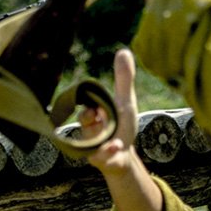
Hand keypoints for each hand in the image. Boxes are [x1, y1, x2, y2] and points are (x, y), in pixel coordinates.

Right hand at [80, 48, 138, 175]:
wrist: (120, 156)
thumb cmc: (121, 126)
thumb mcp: (125, 102)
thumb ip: (124, 79)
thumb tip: (123, 50)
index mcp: (94, 112)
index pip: (87, 101)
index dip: (92, 101)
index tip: (98, 103)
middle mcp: (89, 128)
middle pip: (85, 120)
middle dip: (90, 117)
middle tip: (97, 114)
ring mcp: (94, 145)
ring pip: (91, 141)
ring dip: (100, 139)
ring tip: (113, 140)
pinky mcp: (100, 160)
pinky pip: (101, 158)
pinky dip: (108, 152)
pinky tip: (116, 147)